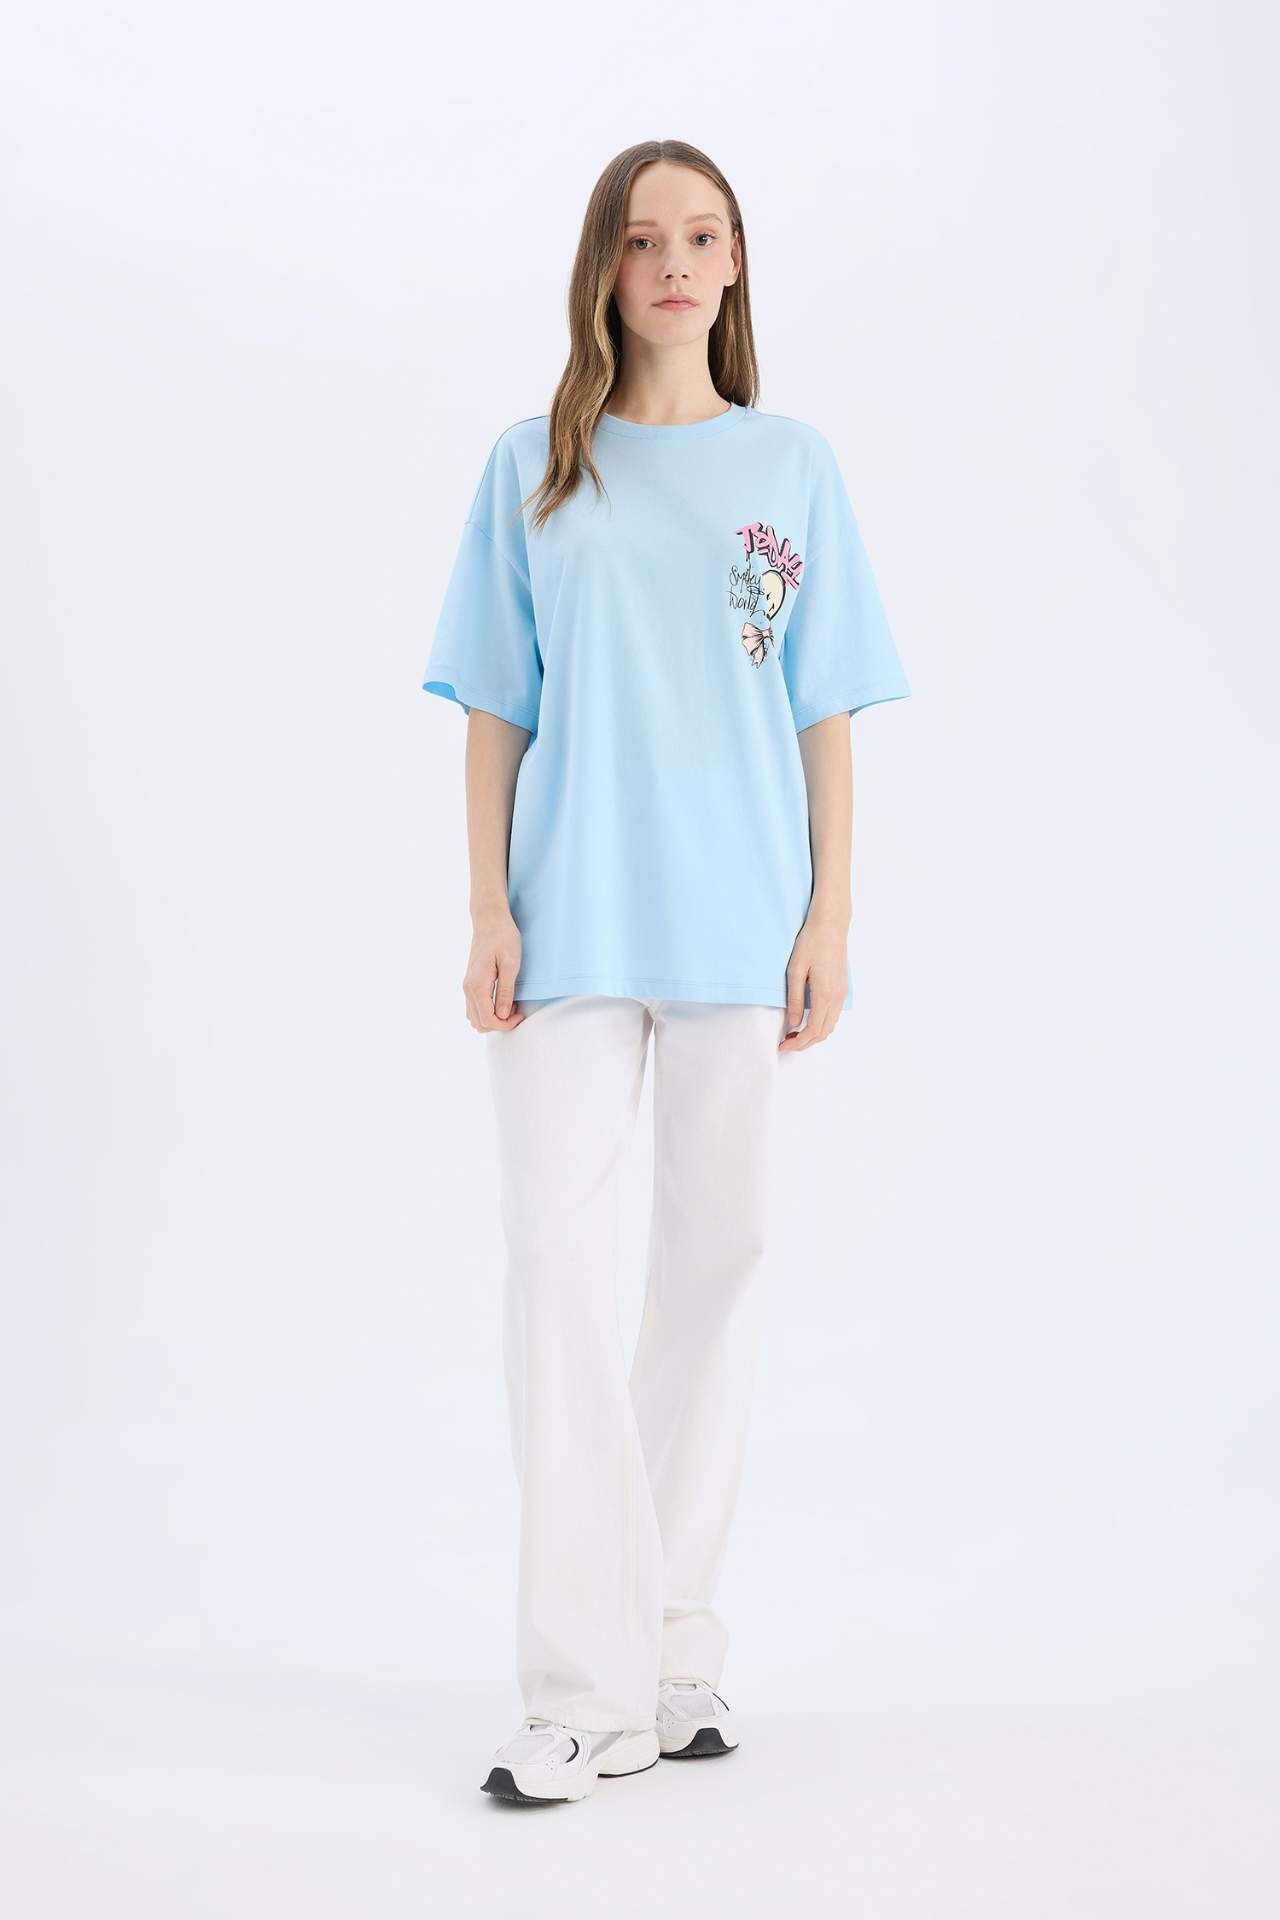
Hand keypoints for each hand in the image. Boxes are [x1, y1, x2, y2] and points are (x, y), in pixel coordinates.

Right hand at [463, 908, 527, 1031]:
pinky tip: (502, 1000)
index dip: (505, 1024)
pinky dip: (487, 1010)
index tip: (520, 1015)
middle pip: (479, 1023)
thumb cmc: (503, 937)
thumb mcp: (511, 964)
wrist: (490, 919)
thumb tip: (502, 1014)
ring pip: (475, 1017)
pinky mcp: (471, 982)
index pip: (488, 1019)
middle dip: (499, 1024)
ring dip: (493, 1018)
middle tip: (517, 1011)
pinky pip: (475, 1006)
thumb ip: (505, 991)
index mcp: (477, 985)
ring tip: (510, 1005)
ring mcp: (467, 985)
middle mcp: (468, 988)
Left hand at [778, 910, 848, 1050]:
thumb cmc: (811, 943)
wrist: (831, 925)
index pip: (813, 1030)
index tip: (782, 1045)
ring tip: (795, 1033)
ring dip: (814, 1034)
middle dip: (805, 1043)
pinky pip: (834, 1014)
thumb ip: (795, 999)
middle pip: (824, 1032)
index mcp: (824, 995)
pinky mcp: (842, 988)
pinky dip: (822, 1024)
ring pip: (831, 1025)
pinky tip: (808, 1019)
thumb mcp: (795, 970)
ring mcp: (842, 993)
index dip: (797, 1043)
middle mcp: (837, 997)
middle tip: (786, 1043)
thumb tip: (793, 1024)